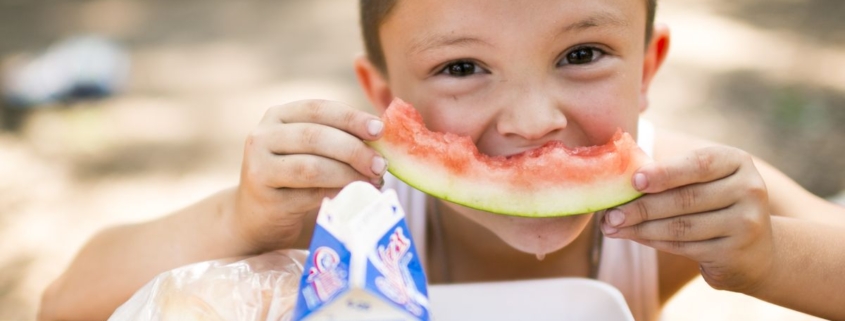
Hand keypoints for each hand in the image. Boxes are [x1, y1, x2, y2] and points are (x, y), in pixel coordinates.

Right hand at [231, 100, 386, 251]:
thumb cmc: (295, 180)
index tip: (380, 130)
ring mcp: (258, 166)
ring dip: (348, 174)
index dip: (351, 118)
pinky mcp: (263, 196)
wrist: (258, 218)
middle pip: (315, 137)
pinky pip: (307, 194)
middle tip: (381, 164)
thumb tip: (383, 140)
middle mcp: (264, 136)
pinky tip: (355, 195)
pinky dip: (337, 193)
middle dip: (354, 149)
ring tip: (373, 181)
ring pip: (311, 167)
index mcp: (280, 115)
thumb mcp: (313, 152)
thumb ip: (339, 140)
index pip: (319, 108)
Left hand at [600, 146, 773, 292]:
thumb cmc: (714, 204)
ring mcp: (746, 223)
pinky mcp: (735, 253)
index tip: (634, 181)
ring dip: (641, 227)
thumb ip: (671, 175)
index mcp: (737, 162)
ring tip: (613, 227)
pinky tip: (633, 236)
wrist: (756, 250)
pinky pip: (684, 246)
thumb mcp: (704, 180)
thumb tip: (619, 179)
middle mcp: (749, 190)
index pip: (699, 164)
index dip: (664, 173)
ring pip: (681, 226)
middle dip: (641, 207)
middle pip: (686, 199)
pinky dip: (653, 241)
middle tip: (609, 214)